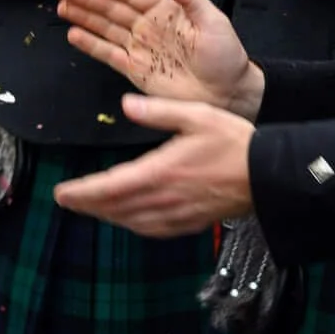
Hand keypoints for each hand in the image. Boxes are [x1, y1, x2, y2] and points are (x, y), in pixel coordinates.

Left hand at [51, 95, 253, 234]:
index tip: (61, 193)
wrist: (273, 174)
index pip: (111, 186)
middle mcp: (166, 197)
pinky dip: (134, 225)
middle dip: (87, 205)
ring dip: (107, 215)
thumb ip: (158, 111)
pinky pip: (155, 229)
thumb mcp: (198, 116)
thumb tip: (126, 104)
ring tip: (89, 207)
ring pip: (132, 220)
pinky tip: (127, 219)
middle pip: (116, 207)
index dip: (83, 192)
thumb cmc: (236, 142)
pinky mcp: (193, 222)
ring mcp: (179, 213)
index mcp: (162, 171)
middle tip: (66, 200)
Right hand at [54, 0, 258, 113]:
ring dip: (83, 16)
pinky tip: (73, 34)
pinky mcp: (133, 70)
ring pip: (104, 28)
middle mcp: (147, 26)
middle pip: (111, 9)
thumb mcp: (213, 20)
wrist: (228, 93)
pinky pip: (107, 54)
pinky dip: (90, 45)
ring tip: (61, 6)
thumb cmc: (225, 55)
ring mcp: (138, 48)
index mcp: (165, 11)